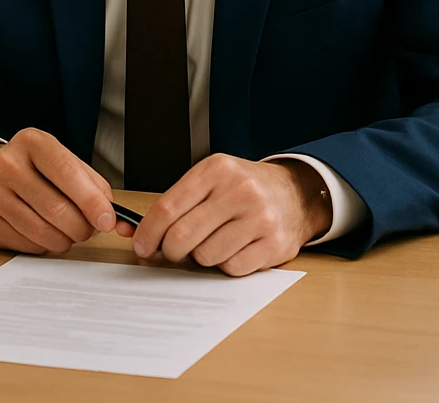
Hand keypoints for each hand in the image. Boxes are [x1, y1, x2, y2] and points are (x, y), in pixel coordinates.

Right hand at [0, 128, 116, 253]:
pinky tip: (43, 232)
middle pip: (56, 209)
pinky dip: (44, 245)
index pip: (67, 173)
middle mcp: (7, 164)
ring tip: (68, 232)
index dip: (91, 201)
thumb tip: (109, 214)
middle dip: (81, 228)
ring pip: (42, 232)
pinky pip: (27, 244)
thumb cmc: (34, 169)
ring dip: (65, 240)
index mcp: (32, 142)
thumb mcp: (62, 161)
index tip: (107, 220)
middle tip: (89, 230)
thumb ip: (90, 183)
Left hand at [128, 155, 331, 276]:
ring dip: (203, 257)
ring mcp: (260, 218)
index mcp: (217, 170)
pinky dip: (227, 265)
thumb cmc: (245, 188)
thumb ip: (181, 201)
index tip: (142, 246)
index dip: (149, 232)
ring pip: (206, 256)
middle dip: (171, 251)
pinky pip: (232, 268)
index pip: (168, 207)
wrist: (295, 193)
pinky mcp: (275, 245)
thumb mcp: (213, 178)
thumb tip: (143, 234)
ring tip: (214, 242)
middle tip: (173, 251)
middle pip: (183, 236)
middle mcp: (240, 191)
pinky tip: (235, 249)